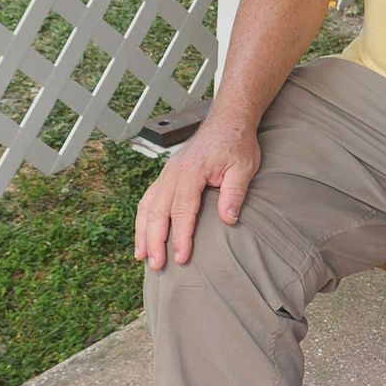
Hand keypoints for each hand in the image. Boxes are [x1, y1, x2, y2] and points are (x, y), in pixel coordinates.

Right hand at [135, 117, 261, 269]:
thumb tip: (228, 220)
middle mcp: (174, 172)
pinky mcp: (167, 175)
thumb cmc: (237, 144)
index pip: (183, 210)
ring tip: (142, 256)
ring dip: (143, 232)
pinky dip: (143, 218)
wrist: (227, 120)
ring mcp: (167, 173)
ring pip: (148, 205)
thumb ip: (234, 193)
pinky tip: (143, 234)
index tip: (181, 258)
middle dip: (154, 240)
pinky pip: (149, 198)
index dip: (181, 236)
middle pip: (158, 211)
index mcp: (191, 171)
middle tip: (156, 265)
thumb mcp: (244, 167)